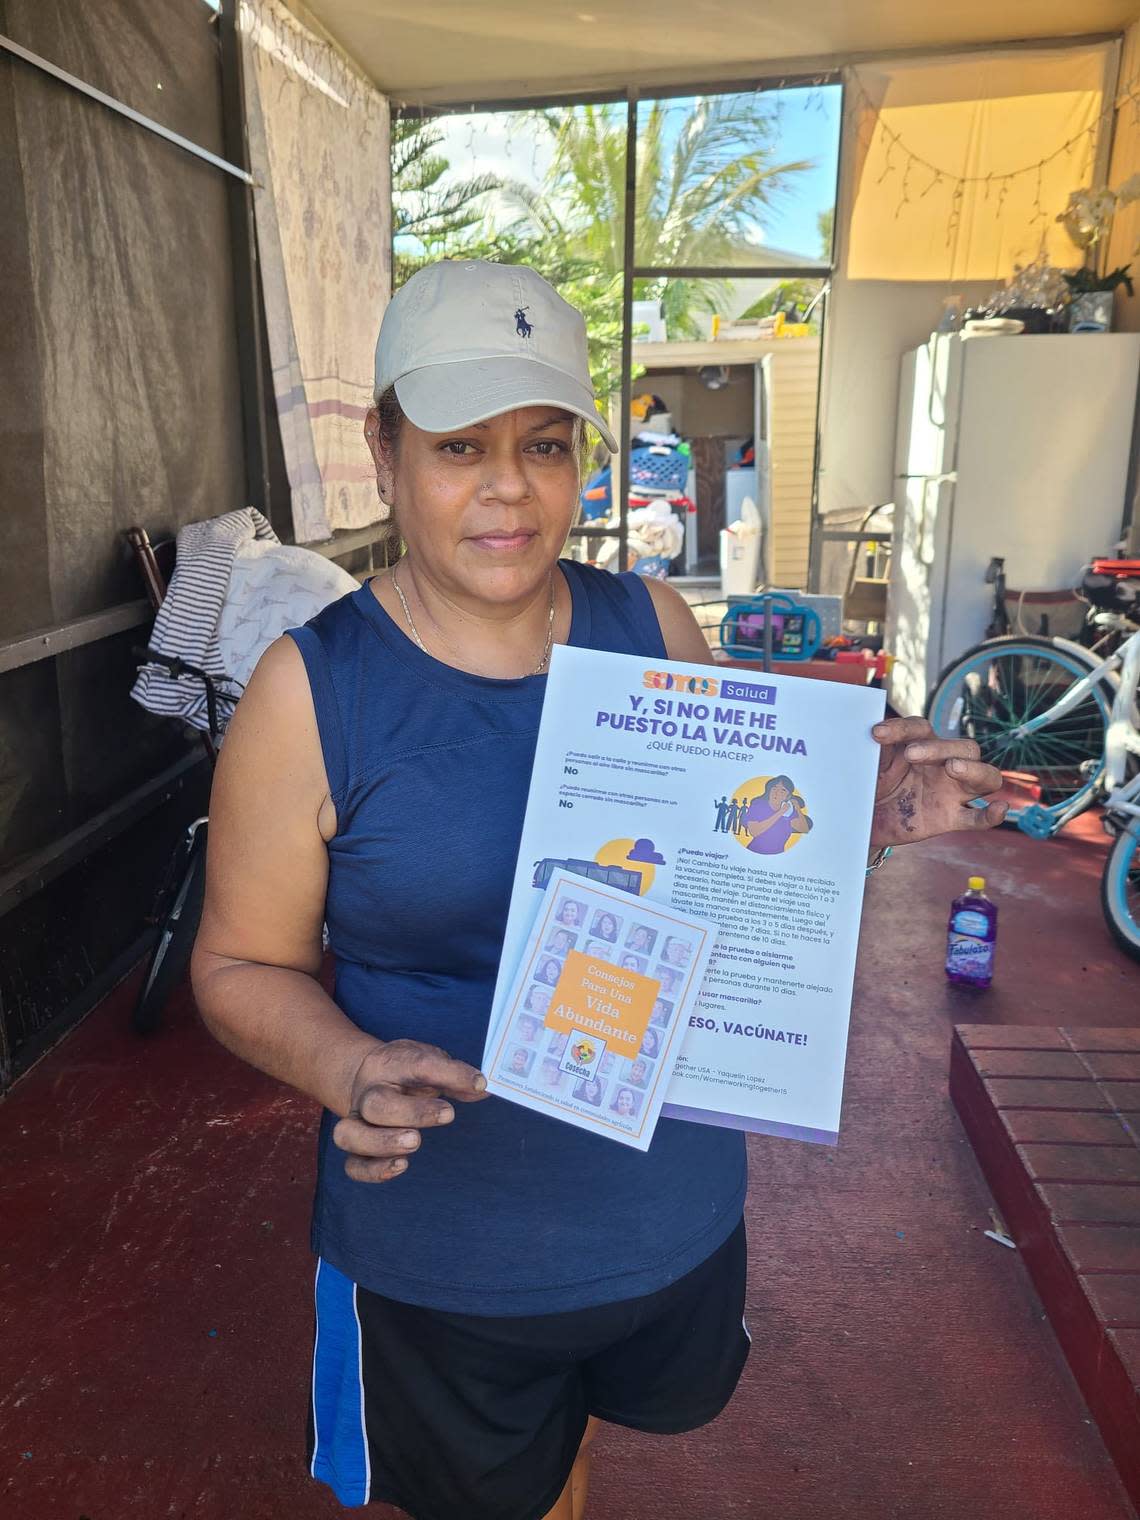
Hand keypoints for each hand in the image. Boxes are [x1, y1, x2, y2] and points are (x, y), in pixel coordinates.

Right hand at [333, 1039, 487, 1183]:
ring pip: (351, 1135)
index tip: (479, 1083)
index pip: (417, 1064)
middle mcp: (367, 1092)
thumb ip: (454, 1075)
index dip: (451, 1073)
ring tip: (415, 1143)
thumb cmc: (406, 1070)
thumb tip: (482, 1088)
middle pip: (376, 1103)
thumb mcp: (430, 1060)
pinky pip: (353, 1165)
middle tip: (447, 1115)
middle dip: (412, 1112)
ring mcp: (357, 1121)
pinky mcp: (354, 1147)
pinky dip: (373, 1171)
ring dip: (383, 1143)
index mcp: (388, 1063)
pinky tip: (401, 1166)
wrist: (369, 1076)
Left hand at [870, 716, 1006, 849]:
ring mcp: (951, 792)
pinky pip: (978, 818)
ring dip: (974, 770)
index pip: (922, 728)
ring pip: (985, 776)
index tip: (877, 734)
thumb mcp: (870, 765)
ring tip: (952, 768)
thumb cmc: (874, 783)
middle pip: (963, 748)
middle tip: (911, 754)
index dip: (901, 728)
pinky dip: (992, 815)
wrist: (868, 818)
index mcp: (922, 745)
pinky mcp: (951, 818)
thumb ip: (875, 749)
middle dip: (940, 748)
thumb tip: (869, 731)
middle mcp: (943, 765)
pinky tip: (999, 808)